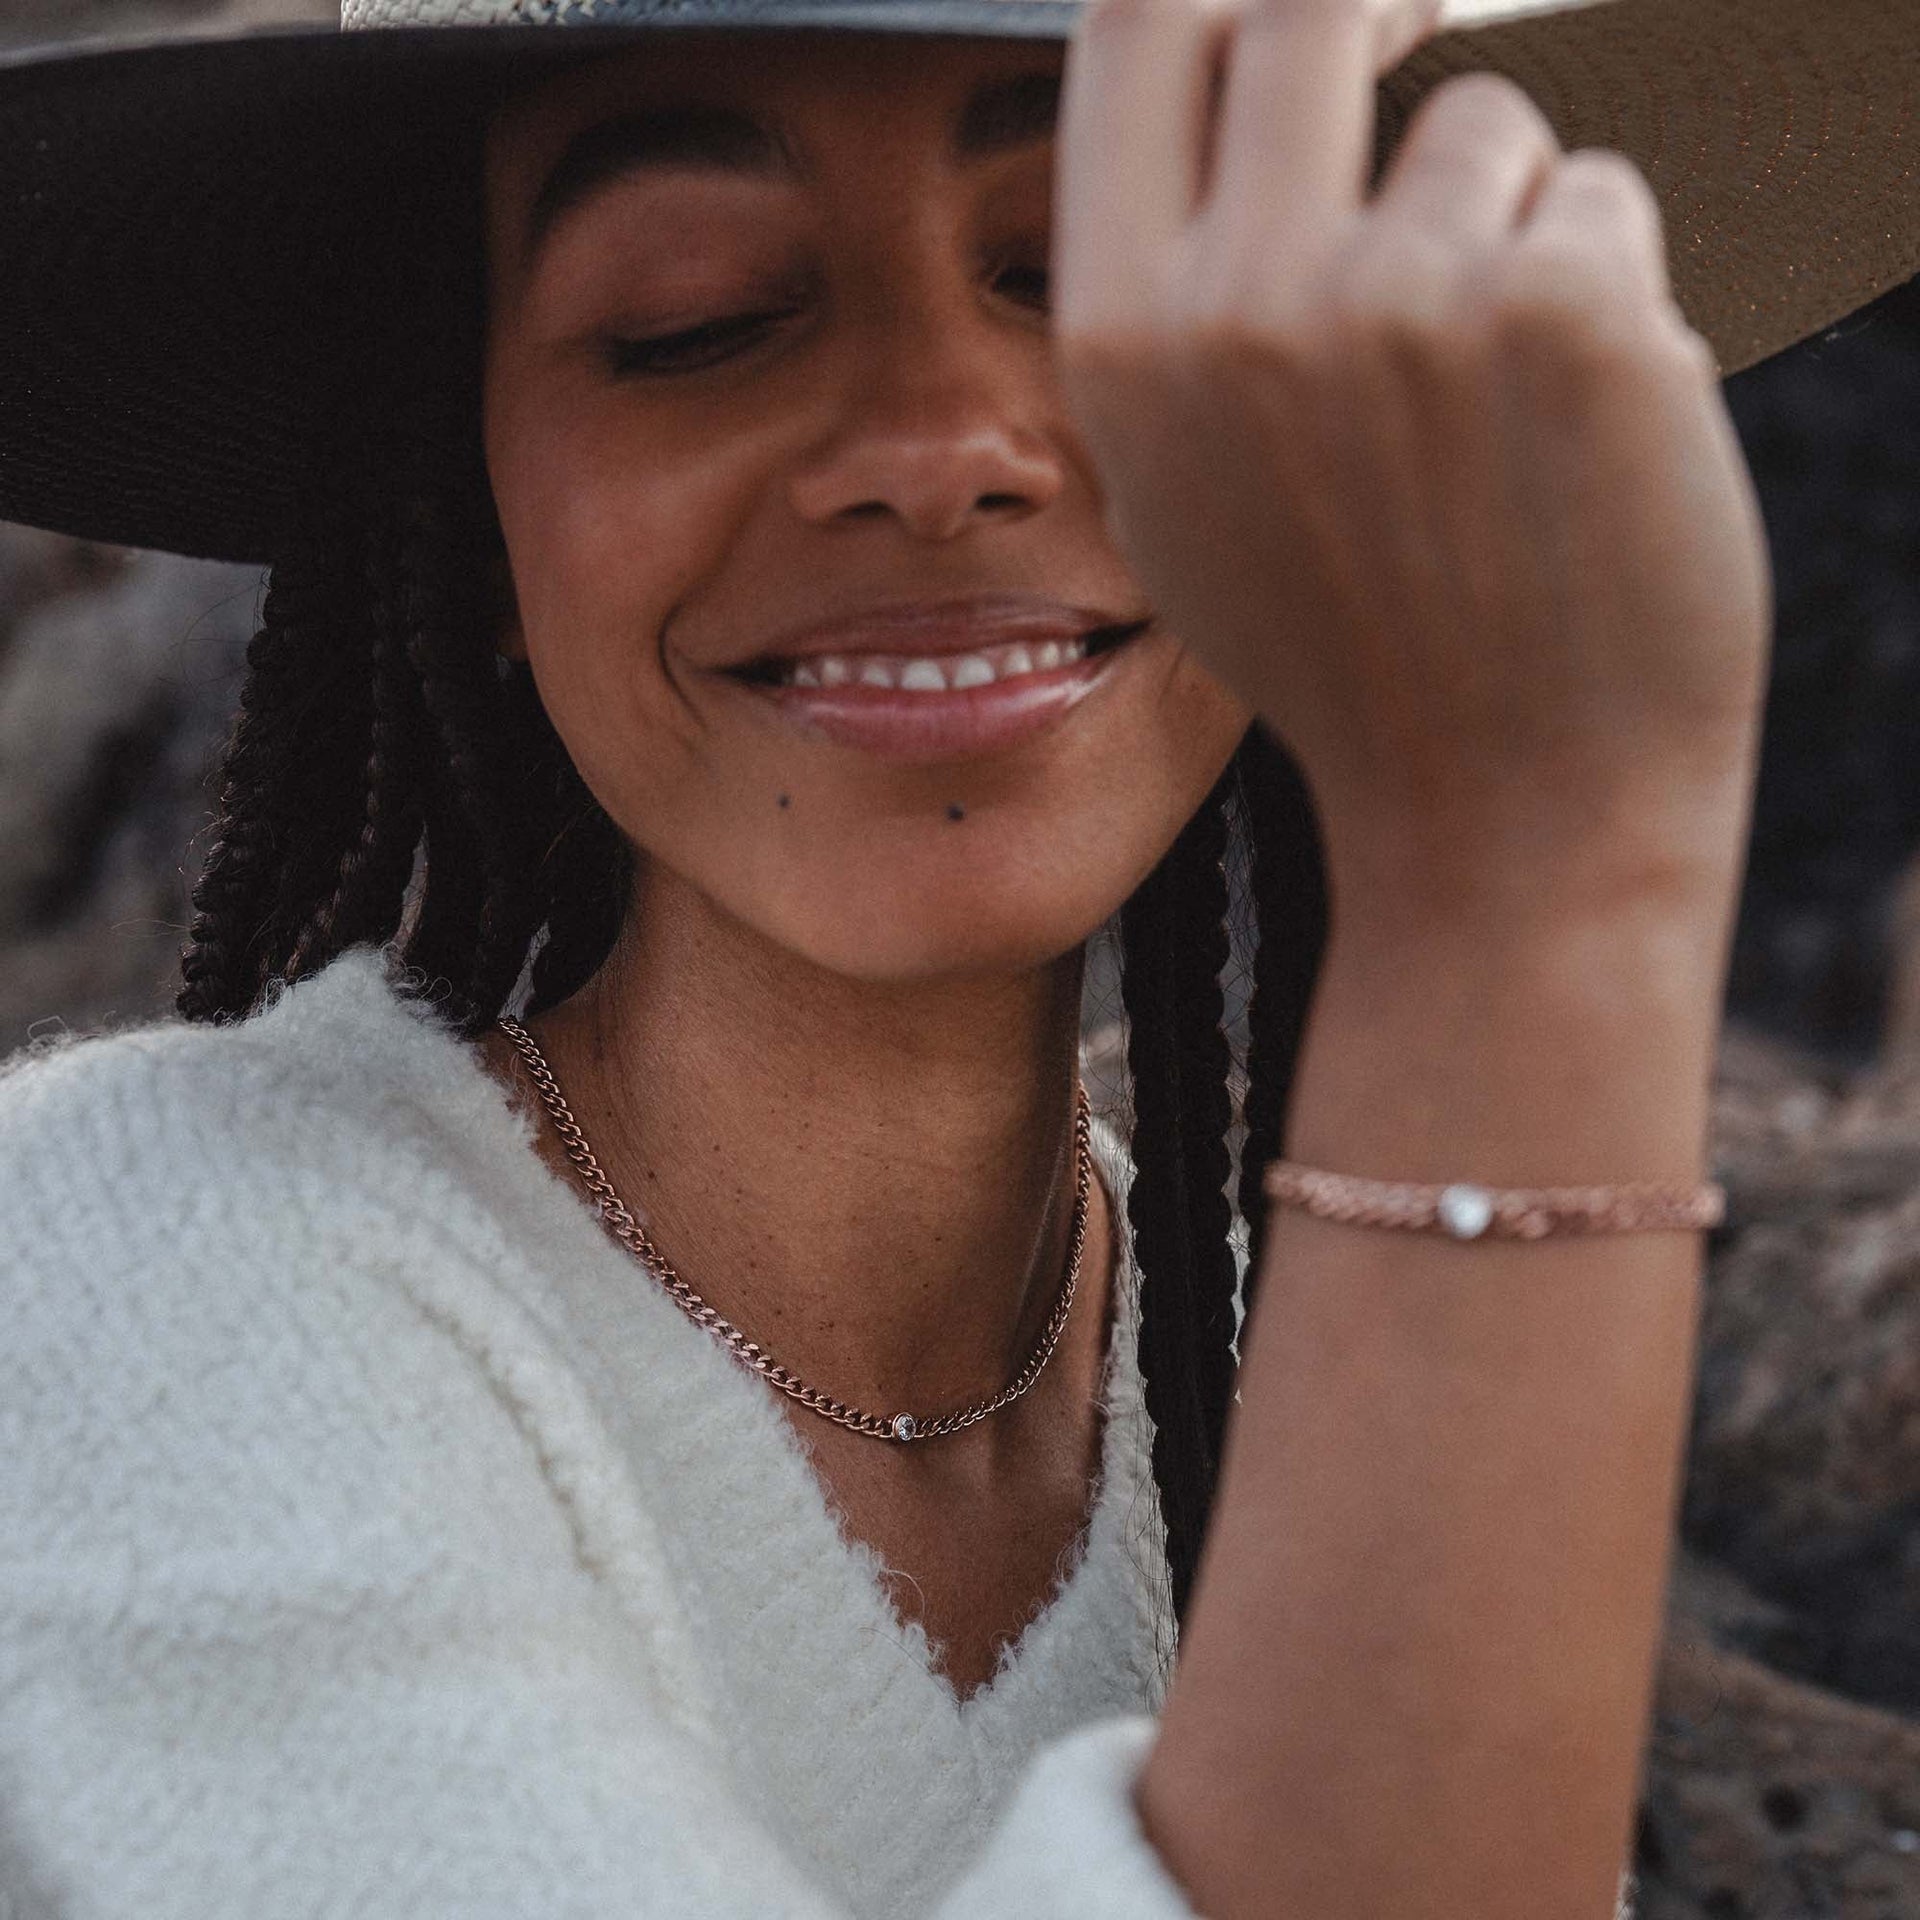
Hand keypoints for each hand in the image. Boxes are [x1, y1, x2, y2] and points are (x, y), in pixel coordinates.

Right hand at [1054, 0, 1770, 927]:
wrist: (1500, 814)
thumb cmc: (1352, 648)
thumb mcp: (1190, 491)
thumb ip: (1186, 292)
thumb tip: (1253, 80)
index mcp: (1121, 343)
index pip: (1138, 19)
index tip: (1319, 13)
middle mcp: (1239, 302)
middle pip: (1312, 3)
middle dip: (1393, 18)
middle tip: (1443, 77)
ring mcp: (1402, 301)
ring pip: (1486, 123)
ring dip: (1512, 221)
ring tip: (1503, 405)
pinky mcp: (1566, 310)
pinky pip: (1600, 197)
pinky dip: (1608, 293)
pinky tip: (1581, 439)